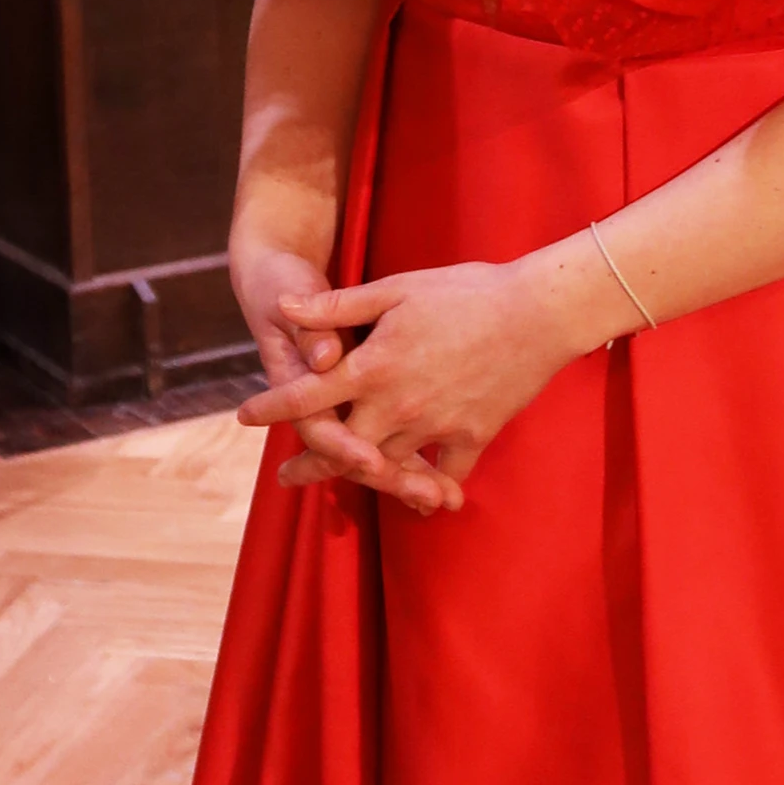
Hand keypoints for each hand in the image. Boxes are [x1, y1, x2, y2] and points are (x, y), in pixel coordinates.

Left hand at [229, 237, 459, 515]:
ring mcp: (435, 427)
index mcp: (374, 367)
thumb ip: (338, 306)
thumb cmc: (467, 291)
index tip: (245, 416)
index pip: (308, 395)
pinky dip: (430, 488)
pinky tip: (421, 497)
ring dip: (363, 477)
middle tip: (289, 476)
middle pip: (341, 448)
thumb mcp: (397, 288)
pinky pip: (443, 474)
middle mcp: (397, 406)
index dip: (272, 407)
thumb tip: (284, 307)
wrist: (538, 312)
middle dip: (311, 463)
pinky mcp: (472, 437)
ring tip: (347, 483)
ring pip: (388, 466)